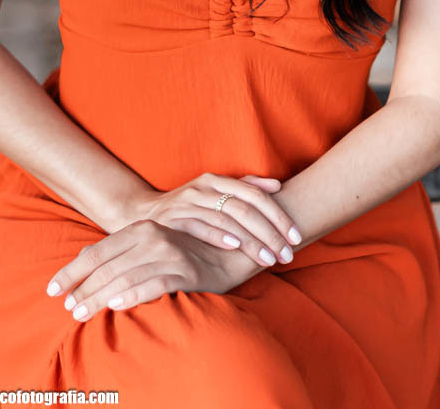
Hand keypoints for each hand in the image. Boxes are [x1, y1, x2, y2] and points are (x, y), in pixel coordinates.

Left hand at [46, 218, 265, 322]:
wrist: (234, 248)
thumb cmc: (188, 250)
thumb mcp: (152, 244)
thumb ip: (121, 251)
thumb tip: (85, 261)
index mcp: (141, 229)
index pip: (97, 251)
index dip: (72, 270)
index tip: (52, 289)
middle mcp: (152, 237)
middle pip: (106, 266)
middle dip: (82, 288)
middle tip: (65, 308)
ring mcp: (169, 253)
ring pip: (125, 277)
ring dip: (99, 296)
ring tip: (81, 313)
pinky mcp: (186, 272)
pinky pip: (154, 284)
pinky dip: (134, 294)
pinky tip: (117, 305)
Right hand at [130, 171, 301, 267]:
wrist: (142, 214)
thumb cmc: (189, 206)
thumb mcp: (215, 192)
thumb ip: (245, 187)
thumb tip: (278, 184)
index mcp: (217, 180)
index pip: (256, 194)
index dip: (278, 215)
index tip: (297, 236)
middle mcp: (203, 187)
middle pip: (245, 208)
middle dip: (270, 232)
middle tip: (288, 254)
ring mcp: (187, 203)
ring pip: (227, 219)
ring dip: (251, 240)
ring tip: (270, 258)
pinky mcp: (173, 220)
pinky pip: (200, 226)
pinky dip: (219, 236)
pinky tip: (236, 248)